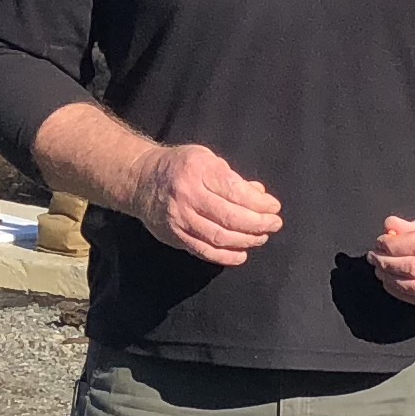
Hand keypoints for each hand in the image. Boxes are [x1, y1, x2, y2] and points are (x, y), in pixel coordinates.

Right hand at [130, 140, 280, 266]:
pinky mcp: (175, 236)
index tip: (274, 207)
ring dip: (246, 240)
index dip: (259, 203)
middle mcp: (188, 195)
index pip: (235, 191)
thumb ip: (232, 177)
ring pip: (219, 237)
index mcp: (198, 171)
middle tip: (274, 224)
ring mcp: (180, 218)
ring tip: (261, 237)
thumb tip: (259, 195)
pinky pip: (204, 250)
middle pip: (230, 217)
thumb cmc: (179, 166)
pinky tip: (241, 254)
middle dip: (258, 224)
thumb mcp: (206, 159)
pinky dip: (226, 256)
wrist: (140, 180)